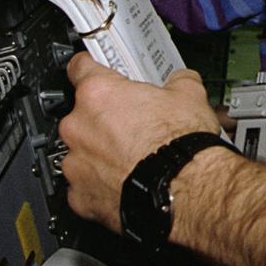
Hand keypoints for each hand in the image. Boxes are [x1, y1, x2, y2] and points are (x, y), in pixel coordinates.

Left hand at [58, 53, 221, 231]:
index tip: (94, 70)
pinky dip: (100, 185)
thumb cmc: (180, 145)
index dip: (90, 67)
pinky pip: (85, 186)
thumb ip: (177, 81)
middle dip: (104, 119)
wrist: (184, 190)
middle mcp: (79, 126)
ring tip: (133, 158)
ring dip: (100, 153)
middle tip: (133, 125)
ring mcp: (76, 163)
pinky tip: (125, 183)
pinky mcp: (80, 197)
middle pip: (82, 114)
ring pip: (82, 152)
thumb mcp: (189, 94)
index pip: (79, 67)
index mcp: (99, 93)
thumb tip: (181, 81)